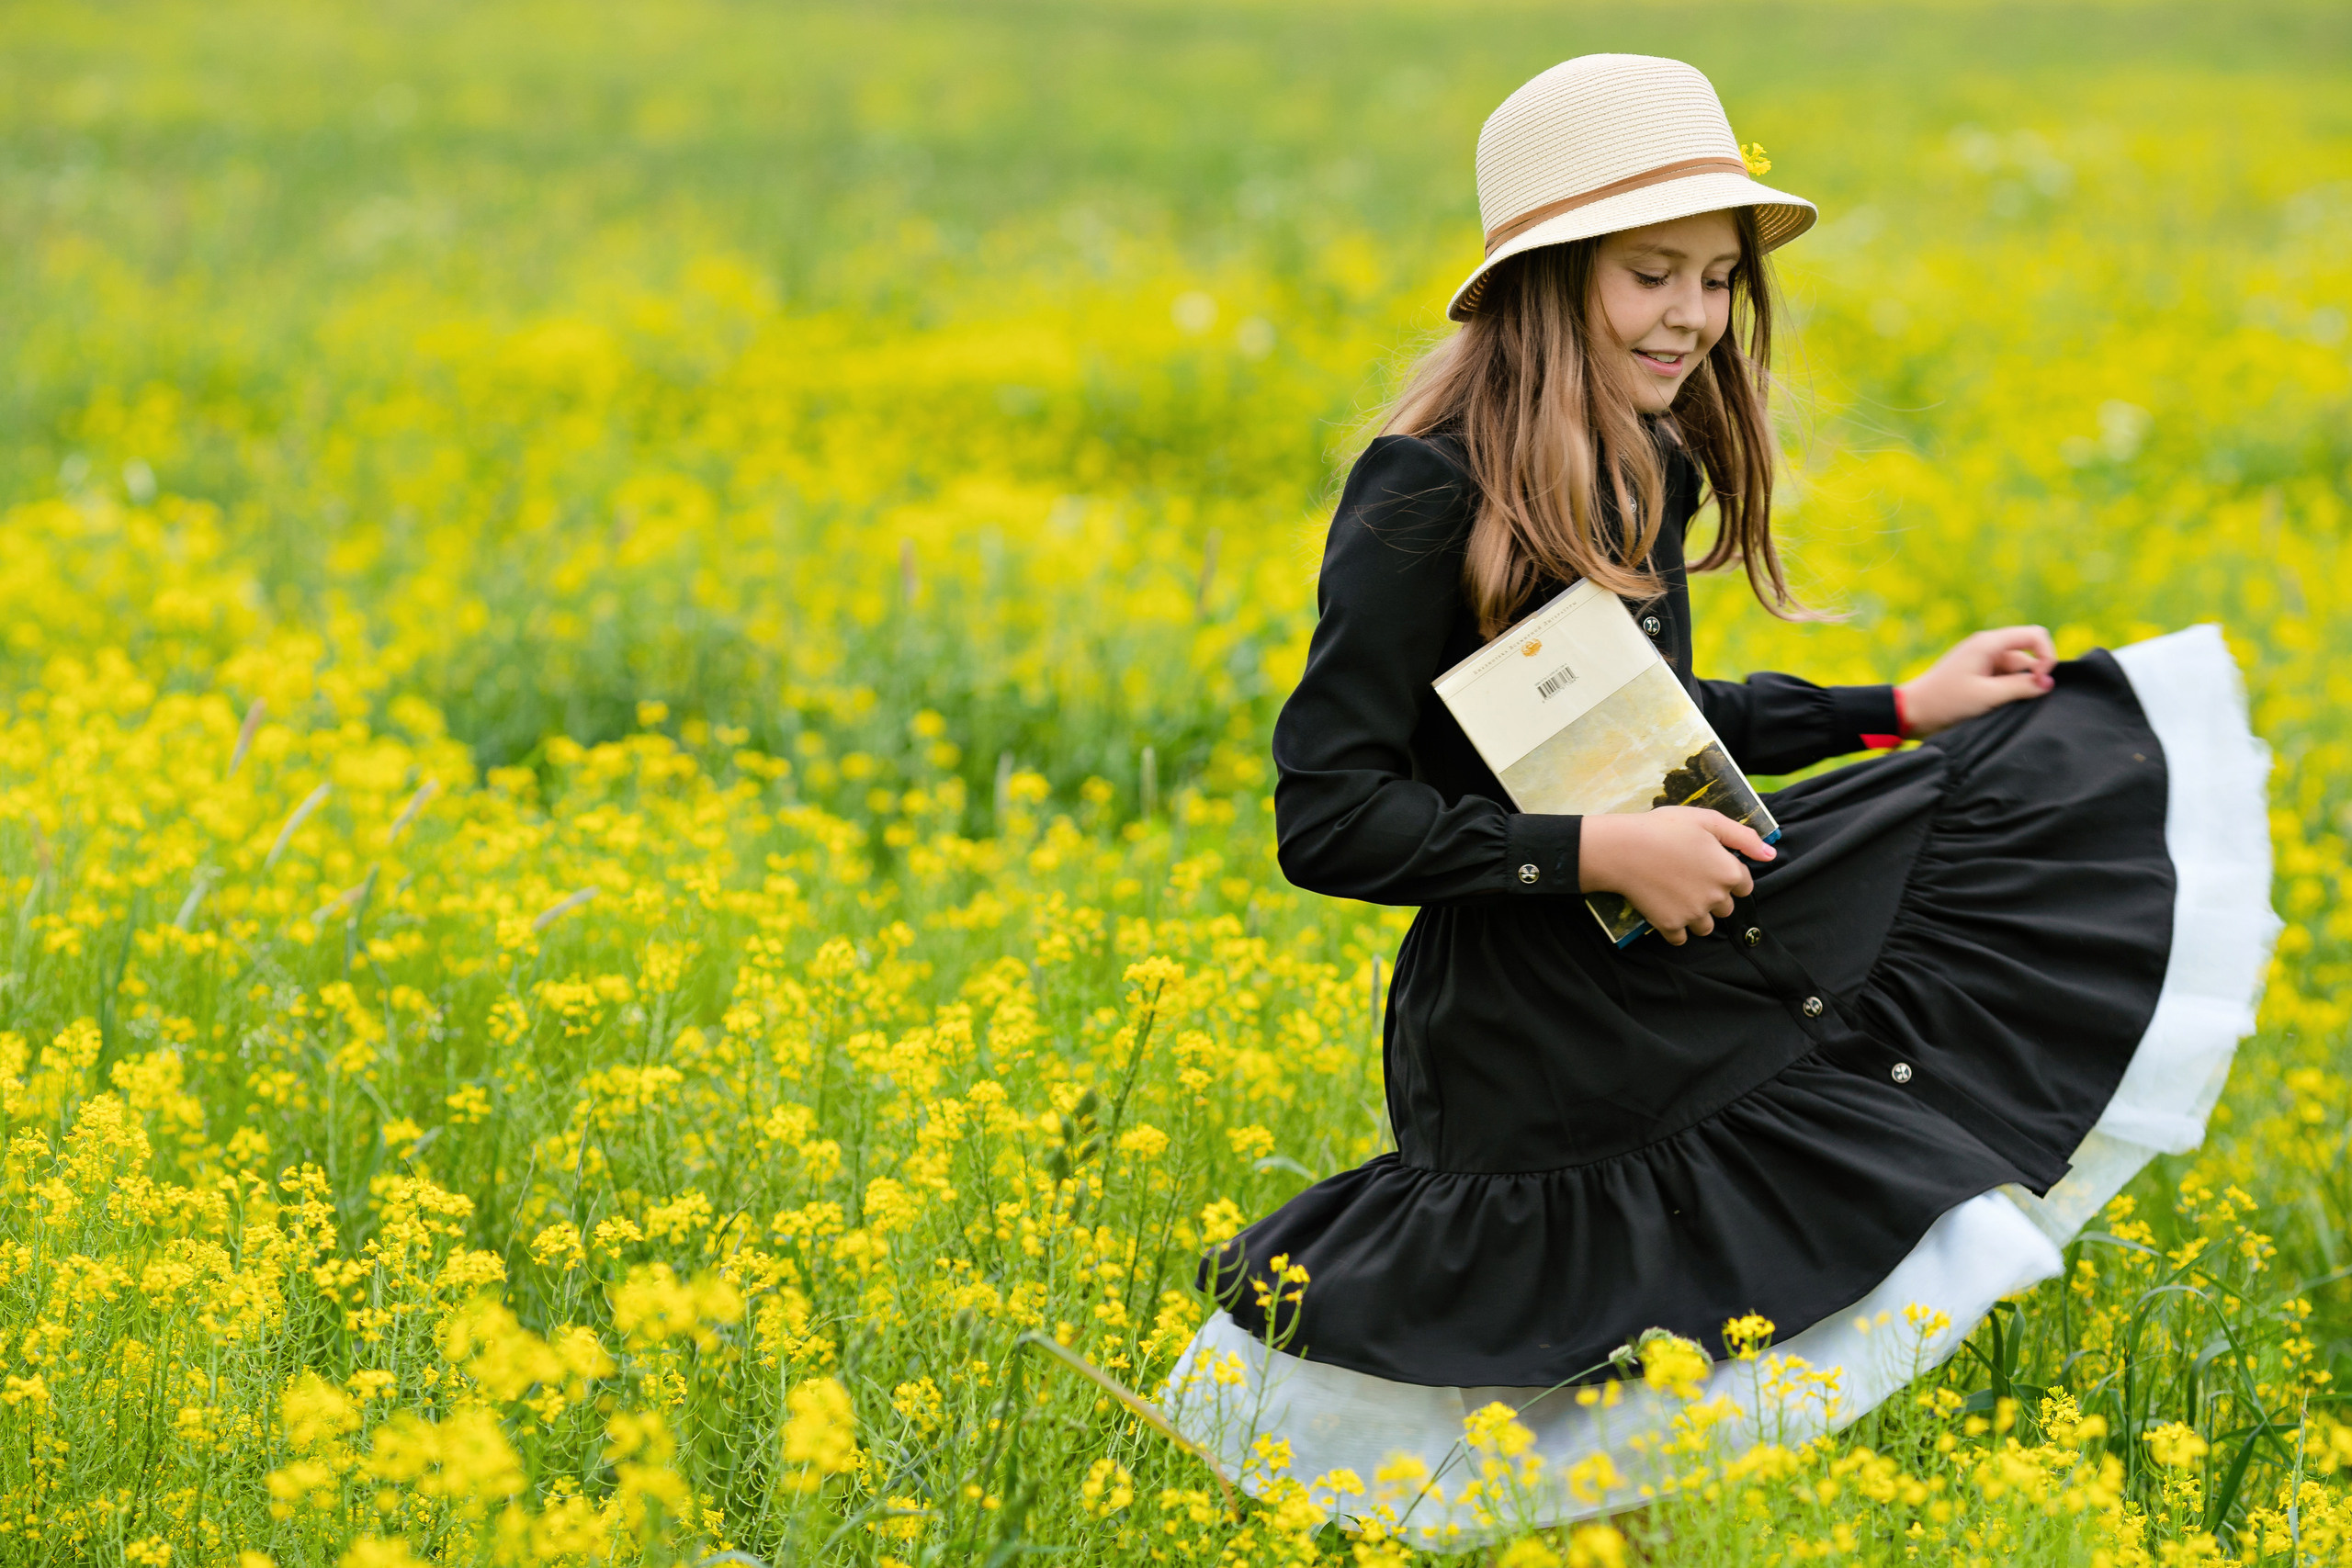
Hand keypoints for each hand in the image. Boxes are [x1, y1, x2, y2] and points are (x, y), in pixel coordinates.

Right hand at [1580, 807, 1775, 946]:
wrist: (1623, 849)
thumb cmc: (1664, 828)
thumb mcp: (1707, 820)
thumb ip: (1743, 837)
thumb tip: (1771, 854)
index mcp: (1729, 872)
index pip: (1744, 885)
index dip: (1727, 874)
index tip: (1707, 866)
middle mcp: (1716, 898)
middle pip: (1726, 908)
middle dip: (1713, 896)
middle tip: (1689, 878)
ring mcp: (1693, 915)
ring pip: (1706, 927)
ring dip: (1698, 916)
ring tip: (1677, 895)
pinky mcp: (1670, 926)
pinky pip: (1681, 939)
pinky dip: (1676, 929)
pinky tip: (1665, 910)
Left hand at [1896, 626, 2056, 737]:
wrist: (1912, 712)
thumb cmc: (1946, 702)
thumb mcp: (1987, 696)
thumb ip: (2021, 687)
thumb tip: (2048, 683)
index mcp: (1989, 643)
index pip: (2035, 635)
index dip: (2047, 656)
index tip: (2041, 682)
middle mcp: (1988, 647)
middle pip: (2027, 656)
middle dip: (2032, 678)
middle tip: (2019, 702)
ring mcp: (1983, 661)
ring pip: (2017, 671)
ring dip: (2018, 688)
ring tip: (2000, 707)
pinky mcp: (1979, 675)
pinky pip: (2004, 679)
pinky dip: (2007, 692)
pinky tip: (1997, 707)